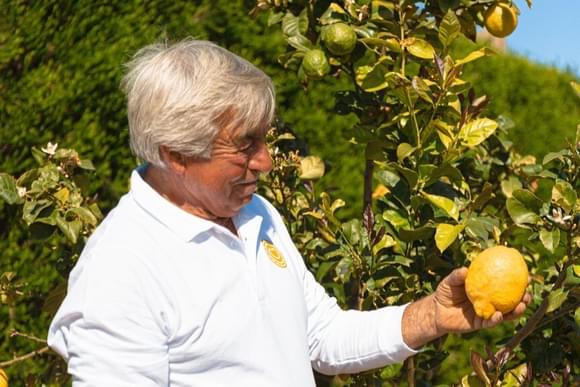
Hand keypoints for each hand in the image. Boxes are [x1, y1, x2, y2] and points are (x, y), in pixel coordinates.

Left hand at [402, 268, 530, 348]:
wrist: (436, 311)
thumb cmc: (445, 292)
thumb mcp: (450, 281)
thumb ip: (457, 275)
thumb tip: (465, 269)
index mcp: (487, 288)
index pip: (506, 284)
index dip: (517, 280)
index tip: (527, 275)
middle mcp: (491, 301)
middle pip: (512, 300)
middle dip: (524, 297)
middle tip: (529, 292)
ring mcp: (487, 313)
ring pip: (506, 313)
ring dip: (516, 311)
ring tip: (522, 306)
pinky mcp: (481, 324)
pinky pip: (491, 322)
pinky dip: (497, 319)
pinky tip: (500, 315)